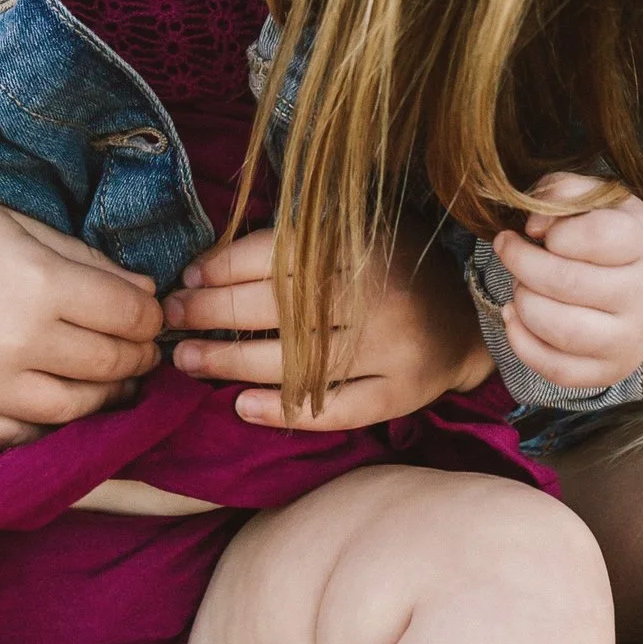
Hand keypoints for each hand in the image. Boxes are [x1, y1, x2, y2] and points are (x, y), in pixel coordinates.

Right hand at [0, 169, 162, 444]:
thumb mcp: (20, 227)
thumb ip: (87, 264)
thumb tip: (147, 295)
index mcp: (36, 284)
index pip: (129, 316)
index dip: (151, 317)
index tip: (151, 316)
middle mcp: (11, 343)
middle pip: (110, 367)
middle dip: (137, 359)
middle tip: (141, 353)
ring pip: (74, 411)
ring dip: (104, 397)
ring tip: (110, 382)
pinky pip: (21, 438)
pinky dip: (48, 423)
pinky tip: (57, 400)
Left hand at [162, 228, 491, 428]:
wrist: (470, 317)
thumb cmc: (395, 268)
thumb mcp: (357, 233)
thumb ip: (299, 242)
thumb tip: (209, 264)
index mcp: (362, 246)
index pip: (276, 256)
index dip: (223, 268)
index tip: (188, 280)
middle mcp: (376, 295)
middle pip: (277, 308)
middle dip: (212, 315)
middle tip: (172, 322)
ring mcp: (391, 347)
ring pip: (295, 361)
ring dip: (231, 364)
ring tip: (188, 361)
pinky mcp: (400, 391)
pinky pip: (333, 409)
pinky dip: (283, 410)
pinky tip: (242, 407)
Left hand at [487, 175, 642, 396]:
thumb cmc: (611, 232)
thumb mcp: (596, 197)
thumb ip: (562, 191)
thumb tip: (534, 225)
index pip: (598, 236)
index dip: (555, 230)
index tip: (536, 228)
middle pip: (568, 283)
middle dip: (522, 263)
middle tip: (510, 251)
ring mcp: (631, 339)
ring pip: (561, 329)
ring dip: (523, 302)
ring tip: (521, 285)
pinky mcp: (609, 371)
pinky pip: (556, 369)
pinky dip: (522, 342)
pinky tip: (515, 315)